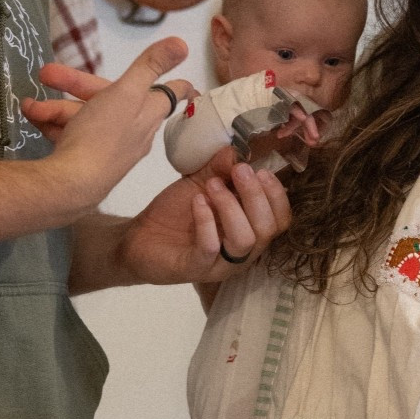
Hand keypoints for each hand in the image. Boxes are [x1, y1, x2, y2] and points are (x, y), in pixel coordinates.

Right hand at [19, 41, 194, 216]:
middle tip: (46, 74)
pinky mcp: (87, 160)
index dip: (177, 85)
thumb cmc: (102, 136)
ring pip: (84, 116)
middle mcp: (133, 131)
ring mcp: (108, 146)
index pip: (170, 95)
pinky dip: (52, 124)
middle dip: (75, 84)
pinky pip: (71, 134)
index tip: (188, 84)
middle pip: (109, 97)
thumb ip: (150, 66)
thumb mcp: (126, 92)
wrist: (71, 185)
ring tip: (31, 106)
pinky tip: (32, 117)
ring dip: (55, 106)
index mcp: (147, 113)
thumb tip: (183, 44)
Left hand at [117, 148, 291, 285]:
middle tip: (239, 171)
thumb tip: (237, 148)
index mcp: (251, 230)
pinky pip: (210, 249)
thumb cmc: (177, 212)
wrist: (139, 236)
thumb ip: (220, 167)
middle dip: (256, 196)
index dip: (277, 195)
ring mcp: (220, 264)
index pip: (281, 220)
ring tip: (213, 185)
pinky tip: (196, 202)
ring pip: (245, 241)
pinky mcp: (195, 269)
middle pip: (268, 229)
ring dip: (232, 207)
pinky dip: (205, 221)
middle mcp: (243, 252)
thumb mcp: (201, 183)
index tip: (261, 170)